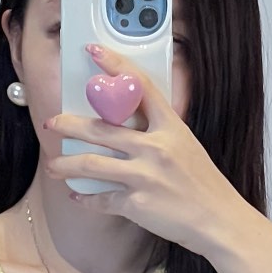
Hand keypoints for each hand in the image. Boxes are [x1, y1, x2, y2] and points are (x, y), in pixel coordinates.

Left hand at [45, 41, 247, 256]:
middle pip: (100, 129)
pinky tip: (76, 194)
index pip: (140, 87)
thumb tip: (130, 126)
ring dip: (65, 164)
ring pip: (90, 164)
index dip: (115, 65)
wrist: (219, 221)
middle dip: (68, 125)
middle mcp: (154, 148)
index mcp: (170, 128)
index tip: (94, 51)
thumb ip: (159, 133)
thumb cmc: (204, 185)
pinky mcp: (137, 204)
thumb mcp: (186, 147)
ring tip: (54, 165)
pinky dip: (85, 198)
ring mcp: (144, 176)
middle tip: (53, 124)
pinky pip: (101, 198)